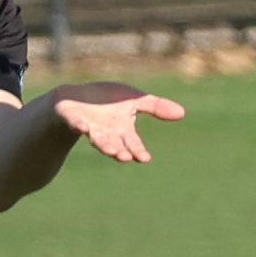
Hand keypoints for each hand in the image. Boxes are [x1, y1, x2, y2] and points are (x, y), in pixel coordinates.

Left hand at [50, 82, 185, 164]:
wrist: (78, 98)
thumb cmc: (109, 101)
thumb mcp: (136, 99)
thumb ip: (156, 107)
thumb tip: (183, 113)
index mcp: (122, 131)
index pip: (132, 143)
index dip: (137, 150)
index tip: (144, 158)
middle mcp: (107, 134)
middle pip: (115, 145)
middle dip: (120, 151)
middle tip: (124, 157)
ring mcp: (90, 128)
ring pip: (98, 139)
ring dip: (104, 145)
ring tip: (111, 150)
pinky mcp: (73, 119)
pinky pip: (75, 123)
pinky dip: (78, 125)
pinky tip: (82, 127)